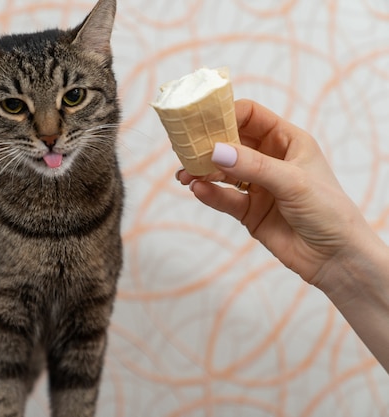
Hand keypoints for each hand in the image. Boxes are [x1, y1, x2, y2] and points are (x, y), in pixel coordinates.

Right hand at [176, 99, 378, 288]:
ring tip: (185, 174)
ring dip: (202, 170)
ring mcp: (257, 185)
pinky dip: (209, 193)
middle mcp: (270, 160)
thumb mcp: (293, 182)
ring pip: (222, 170)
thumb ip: (254, 166)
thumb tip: (216, 152)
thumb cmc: (329, 212)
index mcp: (287, 141)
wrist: (336, 258)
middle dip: (207, 144)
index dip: (225, 114)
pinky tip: (198, 189)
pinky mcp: (248, 210)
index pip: (250, 116)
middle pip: (230, 142)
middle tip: (184, 149)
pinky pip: (223, 197)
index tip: (201, 120)